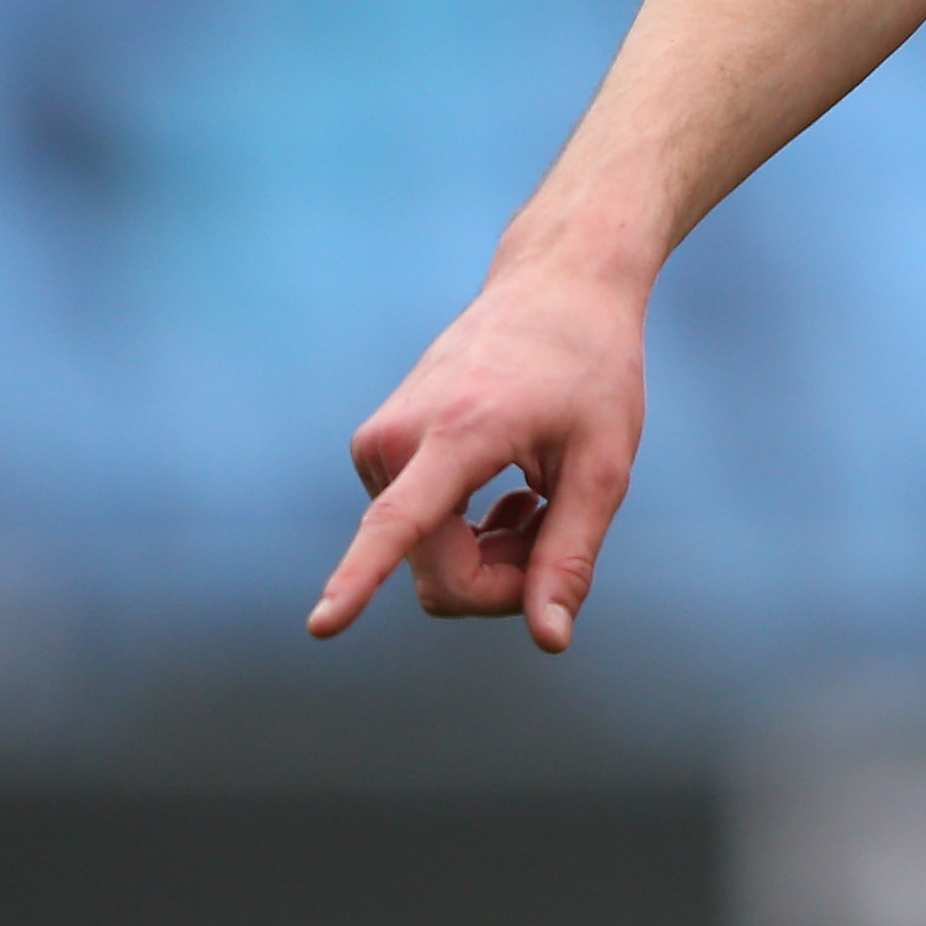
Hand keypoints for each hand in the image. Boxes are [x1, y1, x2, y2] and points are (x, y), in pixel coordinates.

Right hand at [304, 251, 649, 653]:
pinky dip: (468, 532)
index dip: (358, 581)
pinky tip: (509, 491)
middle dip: (505, 579)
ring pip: (429, 562)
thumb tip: (549, 641)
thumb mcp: (604, 463)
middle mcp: (396, 439)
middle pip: (439, 576)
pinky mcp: (376, 451)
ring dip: (491, 553)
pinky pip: (417, 535)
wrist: (554, 284)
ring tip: (535, 496)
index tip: (321, 626)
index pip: (400, 524)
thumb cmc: (592, 369)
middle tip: (559, 526)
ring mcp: (377, 445)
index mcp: (457, 434)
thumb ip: (571, 554)